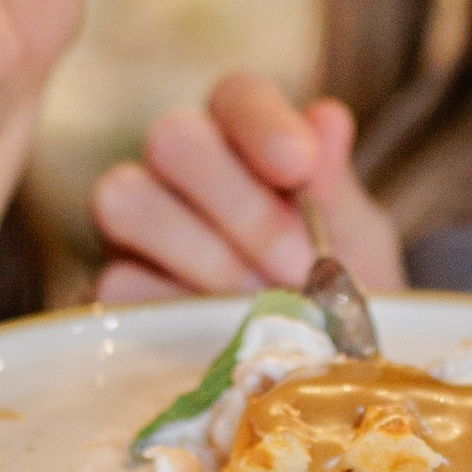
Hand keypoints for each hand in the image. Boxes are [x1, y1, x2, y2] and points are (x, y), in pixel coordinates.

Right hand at [92, 75, 405, 306]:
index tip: (300, 167)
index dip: (264, 123)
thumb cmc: (340, 290)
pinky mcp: (115, 290)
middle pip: (171, 137)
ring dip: (200, 254)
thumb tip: (326, 119)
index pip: (237, 95)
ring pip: (123, 198)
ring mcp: (139, 228)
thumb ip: (336, 189)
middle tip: (295, 263)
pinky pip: (115, 282)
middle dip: (238, 203)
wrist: (318, 376)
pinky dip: (173, 311)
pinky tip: (223, 335)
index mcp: (244, 138)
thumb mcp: (357, 243)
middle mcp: (182, 169)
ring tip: (259, 303)